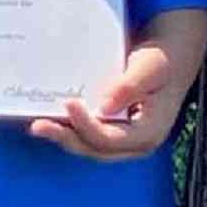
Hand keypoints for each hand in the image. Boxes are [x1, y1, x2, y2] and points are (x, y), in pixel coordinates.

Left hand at [29, 42, 188, 162]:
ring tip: (37, 126)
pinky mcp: (113, 129)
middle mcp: (135, 143)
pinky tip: (48, 119)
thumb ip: (129, 87)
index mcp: (149, 132)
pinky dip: (68, 129)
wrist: (168, 58)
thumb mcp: (150, 67)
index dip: (87, 125)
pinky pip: (87, 135)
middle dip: (66, 138)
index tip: (69, 104)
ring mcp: (123, 139)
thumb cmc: (161, 60)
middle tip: (39, 126)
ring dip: (63, 136)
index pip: (111, 139)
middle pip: (96, 149)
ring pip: (88, 146)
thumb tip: (104, 108)